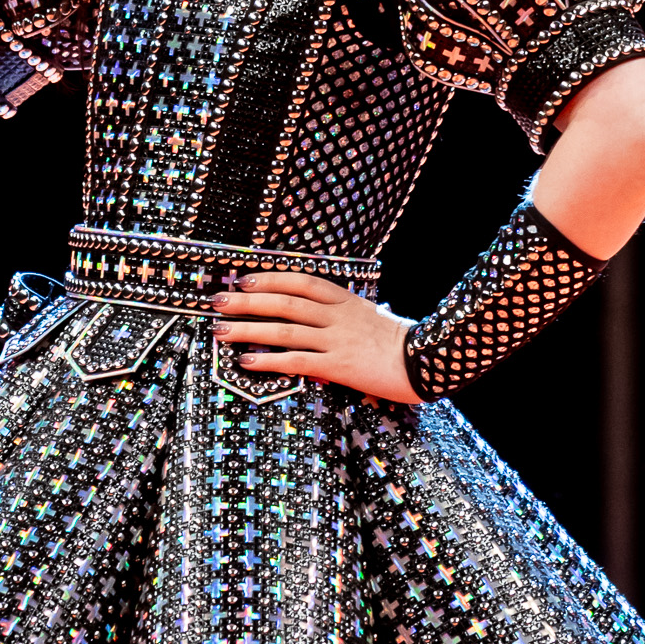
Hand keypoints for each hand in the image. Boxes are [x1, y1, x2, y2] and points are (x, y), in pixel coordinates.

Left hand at [214, 273, 421, 403]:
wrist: (427, 362)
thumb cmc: (399, 343)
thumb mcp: (371, 317)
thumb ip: (342, 315)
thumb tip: (315, 319)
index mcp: (345, 300)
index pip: (301, 282)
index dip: (270, 278)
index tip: (243, 279)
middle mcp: (338, 315)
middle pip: (284, 302)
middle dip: (247, 301)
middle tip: (217, 300)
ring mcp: (338, 339)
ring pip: (285, 329)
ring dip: (248, 328)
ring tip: (220, 330)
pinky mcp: (339, 365)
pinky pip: (297, 361)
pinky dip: (269, 361)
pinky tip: (246, 361)